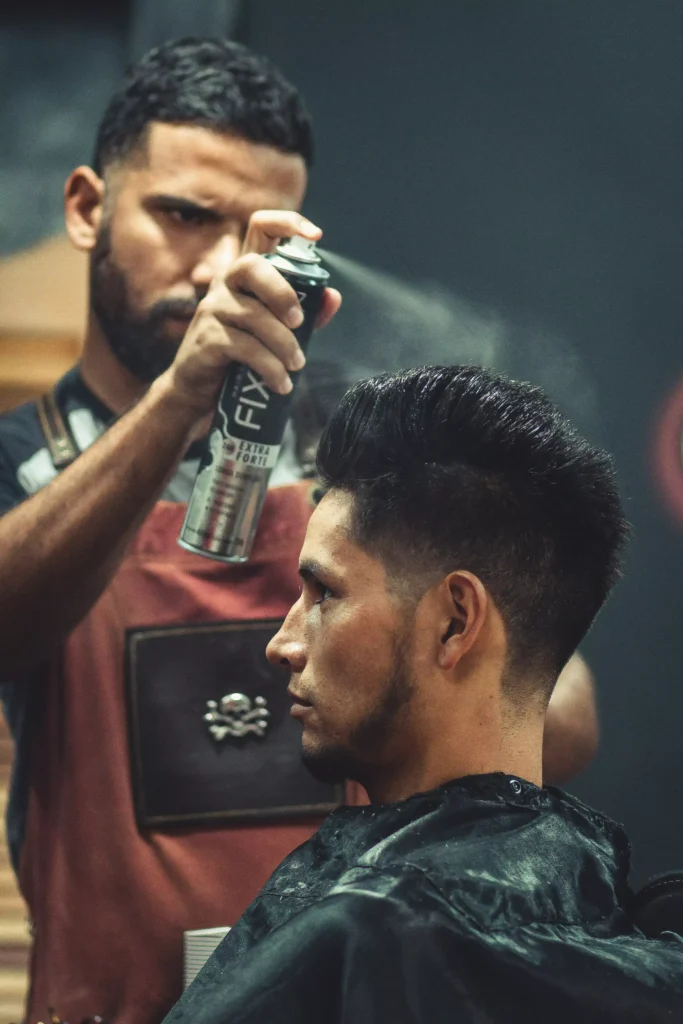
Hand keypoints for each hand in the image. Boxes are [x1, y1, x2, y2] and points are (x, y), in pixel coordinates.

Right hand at [163, 211, 341, 420]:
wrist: (200, 391)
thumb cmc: (242, 355)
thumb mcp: (277, 330)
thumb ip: (306, 312)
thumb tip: (333, 296)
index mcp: (246, 274)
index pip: (260, 227)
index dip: (287, 223)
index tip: (315, 236)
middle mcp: (226, 283)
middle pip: (252, 265)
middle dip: (282, 293)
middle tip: (300, 323)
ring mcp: (213, 309)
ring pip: (254, 315)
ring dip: (284, 344)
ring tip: (296, 366)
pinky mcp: (207, 338)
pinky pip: (245, 347)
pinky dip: (270, 367)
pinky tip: (281, 383)